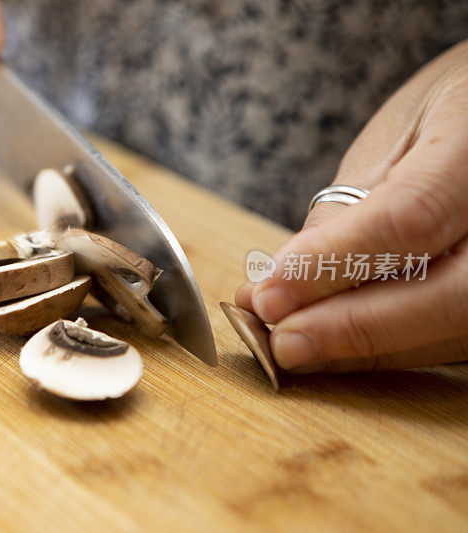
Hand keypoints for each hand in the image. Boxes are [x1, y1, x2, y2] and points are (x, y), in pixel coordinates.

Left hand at [235, 40, 467, 373]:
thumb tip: (284, 285)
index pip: (409, 217)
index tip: (268, 294)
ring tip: (287, 340)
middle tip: (280, 342)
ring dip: (361, 348)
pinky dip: (384, 347)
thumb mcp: (391, 137)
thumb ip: (347, 208)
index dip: (332, 264)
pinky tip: (328, 341)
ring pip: (450, 330)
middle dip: (354, 328)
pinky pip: (449, 338)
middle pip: (450, 296)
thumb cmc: (446, 118)